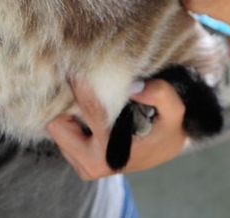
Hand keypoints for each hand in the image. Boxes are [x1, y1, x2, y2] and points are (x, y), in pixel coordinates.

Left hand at [46, 78, 187, 179]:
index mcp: (112, 151)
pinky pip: (60, 135)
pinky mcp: (78, 163)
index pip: (90, 110)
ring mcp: (83, 166)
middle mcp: (92, 163)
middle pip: (57, 124)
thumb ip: (160, 94)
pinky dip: (69, 120)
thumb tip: (133, 85)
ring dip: (67, 111)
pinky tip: (86, 110)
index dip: (82, 84)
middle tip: (78, 82)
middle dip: (66, 103)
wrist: (164, 149)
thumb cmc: (167, 128)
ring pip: (55, 129)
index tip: (76, 63)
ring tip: (86, 96)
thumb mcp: (174, 110)